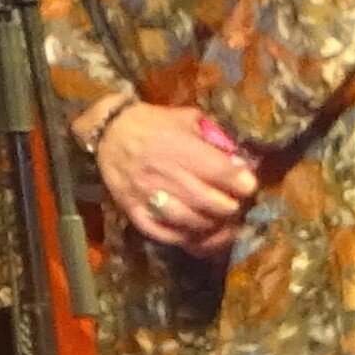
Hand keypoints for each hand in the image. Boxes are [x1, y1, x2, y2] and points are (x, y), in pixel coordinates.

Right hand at [95, 102, 257, 252]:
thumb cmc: (152, 123)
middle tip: (232, 202)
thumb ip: (215, 136)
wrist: (108, 132)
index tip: (246, 184)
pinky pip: (163, 233)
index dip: (244, 183)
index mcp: (181, 149)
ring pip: (191, 222)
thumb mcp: (187, 118)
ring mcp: (148, 196)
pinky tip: (192, 230)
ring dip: (210, 223)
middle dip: (231, 206)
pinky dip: (183, 236)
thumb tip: (240, 158)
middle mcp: (167, 175)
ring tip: (215, 217)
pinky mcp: (133, 210)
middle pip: (214, 203)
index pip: (225, 175)